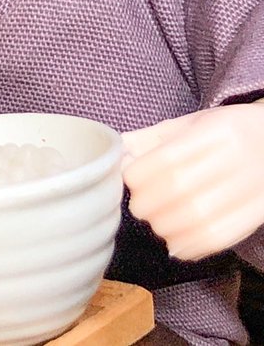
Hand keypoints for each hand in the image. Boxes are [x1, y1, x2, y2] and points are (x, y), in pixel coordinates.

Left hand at [123, 103, 263, 260]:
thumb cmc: (229, 132)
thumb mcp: (192, 123)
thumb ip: (152, 138)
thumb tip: (119, 153)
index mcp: (218, 132)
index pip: (167, 159)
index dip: (140, 176)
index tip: (131, 181)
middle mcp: (238, 160)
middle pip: (179, 189)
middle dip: (148, 203)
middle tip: (140, 206)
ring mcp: (253, 189)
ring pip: (198, 218)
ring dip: (165, 227)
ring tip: (157, 222)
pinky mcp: (259, 214)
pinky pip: (220, 237)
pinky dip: (191, 245)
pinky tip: (177, 242)